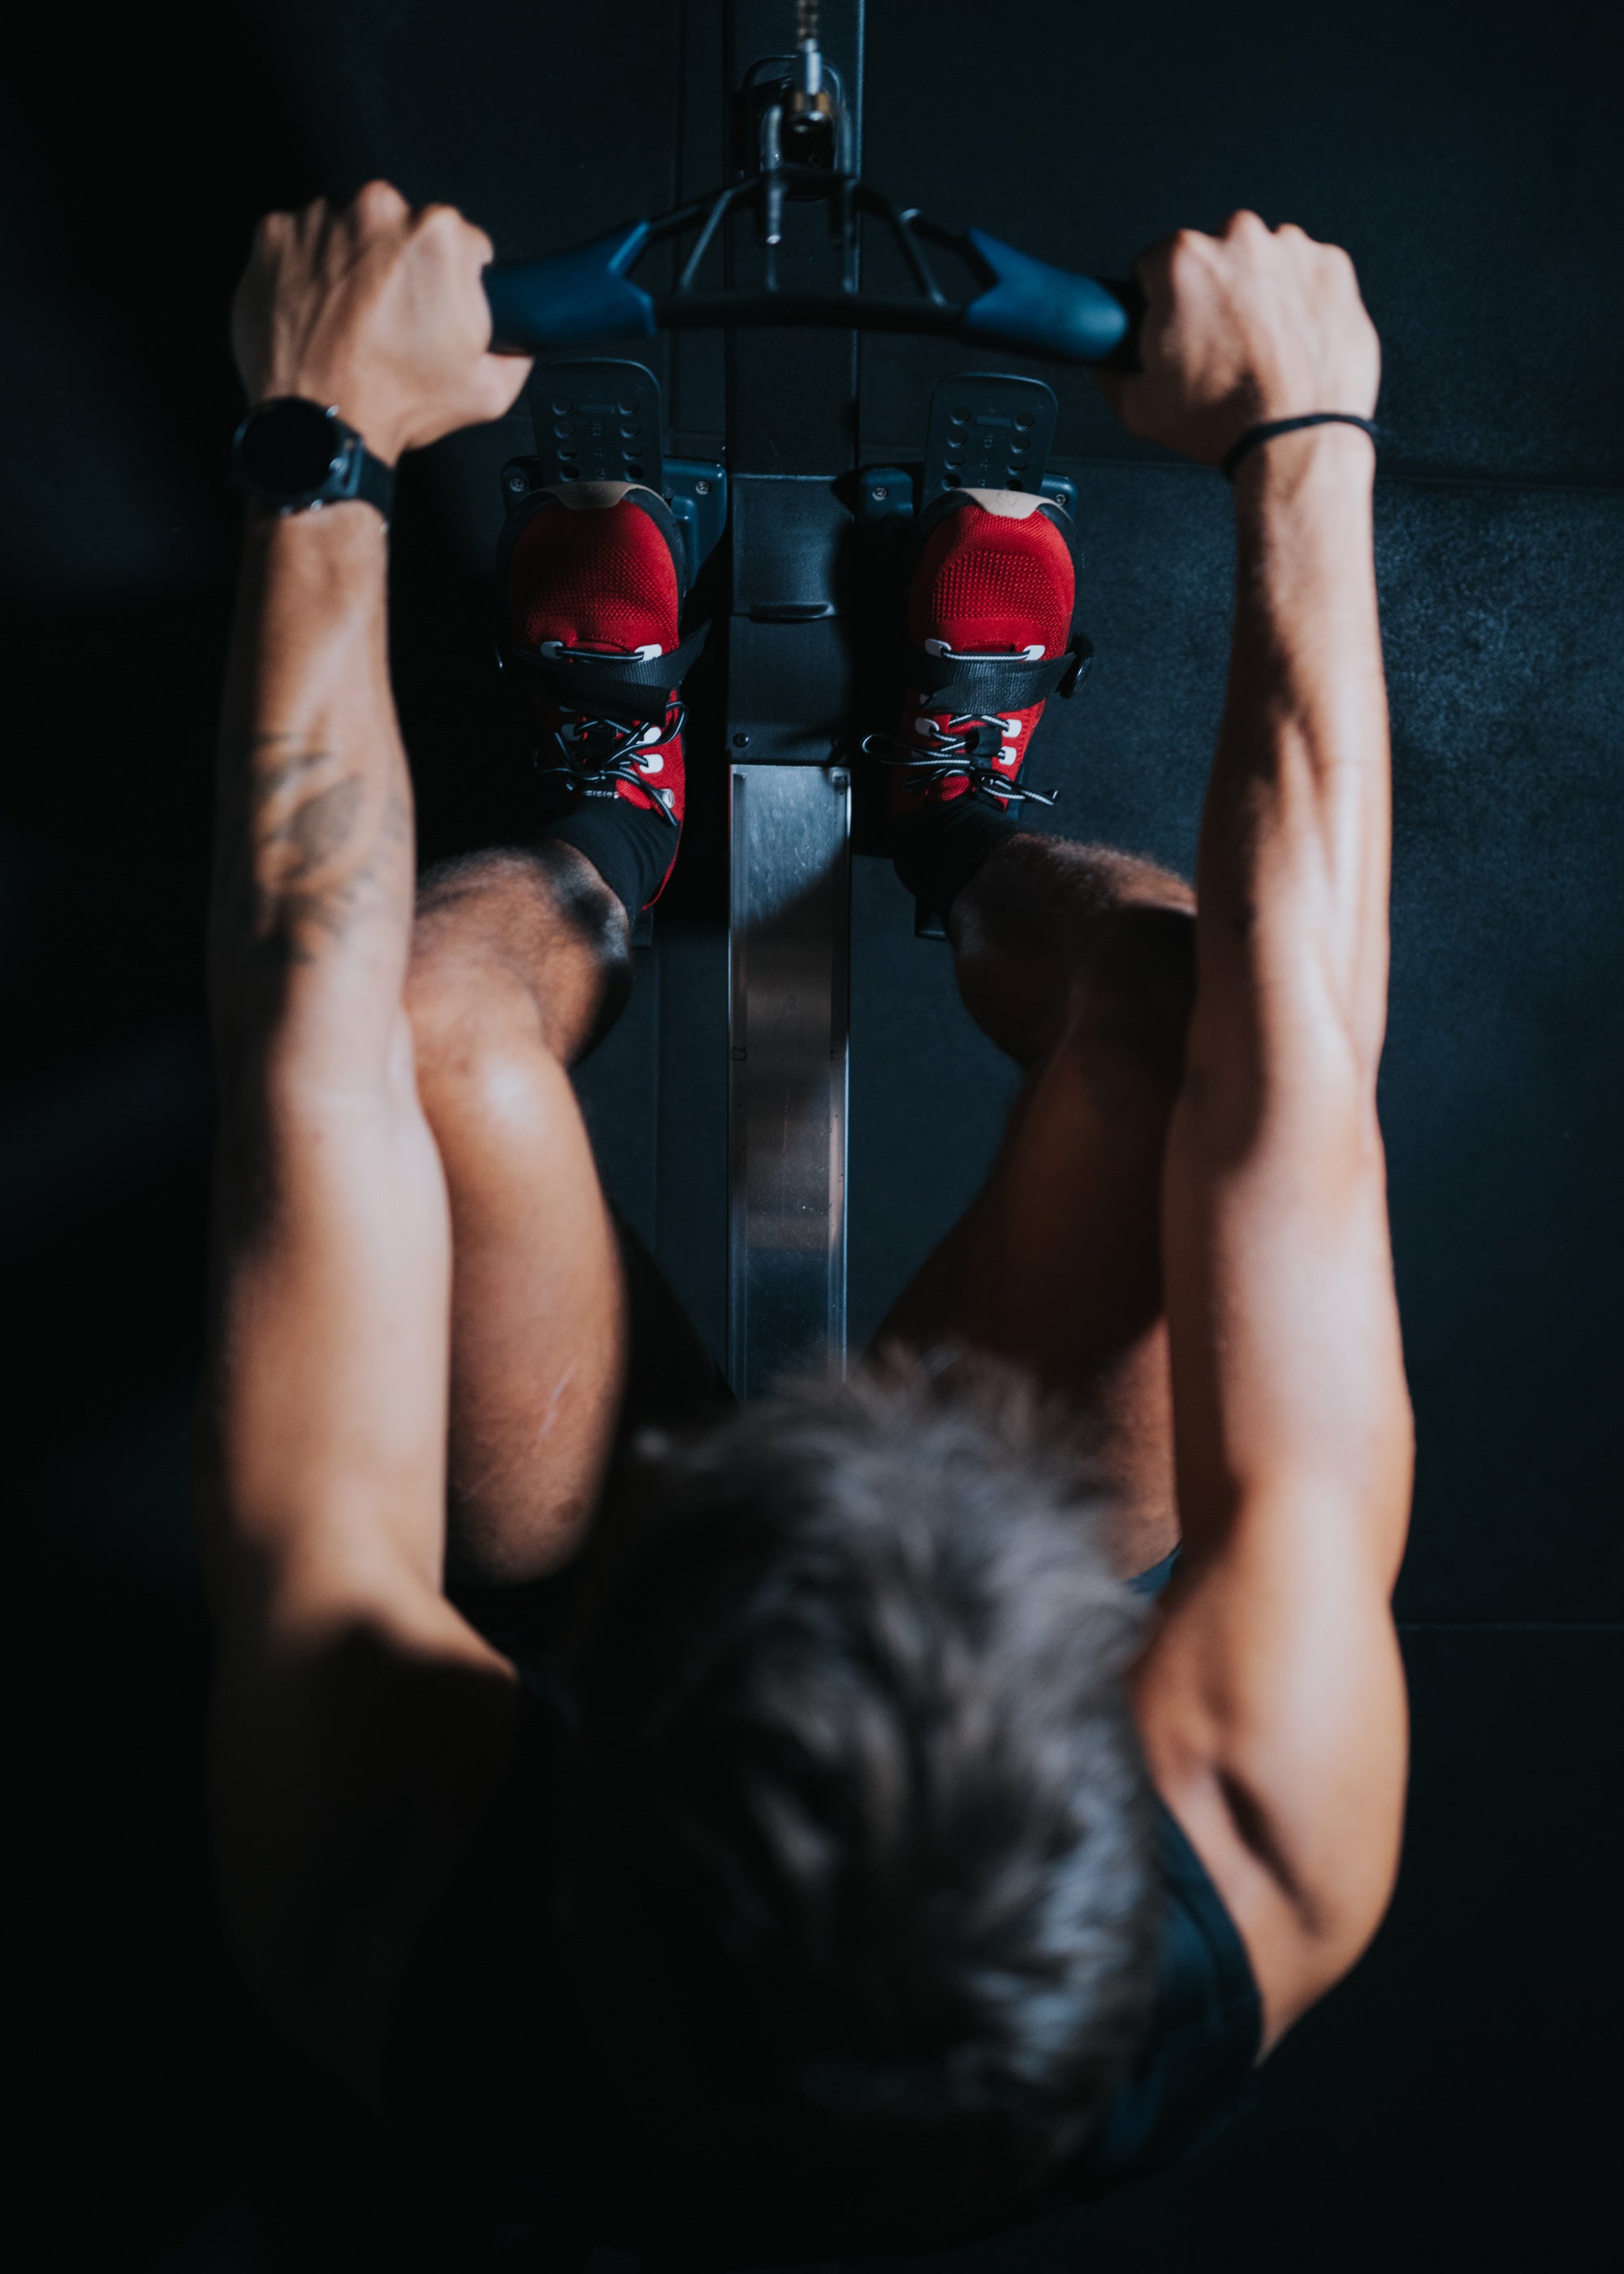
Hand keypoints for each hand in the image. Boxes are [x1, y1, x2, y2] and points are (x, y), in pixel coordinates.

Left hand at [232, 181, 530, 464]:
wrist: (322, 426)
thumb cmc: (392, 401)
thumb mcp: (487, 391)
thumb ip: (514, 351)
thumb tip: (515, 340)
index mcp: (436, 236)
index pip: (463, 241)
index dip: (455, 280)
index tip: (437, 307)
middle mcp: (377, 213)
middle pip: (403, 229)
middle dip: (402, 268)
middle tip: (395, 321)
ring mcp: (320, 220)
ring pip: (350, 233)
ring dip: (354, 268)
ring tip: (354, 322)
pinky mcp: (276, 236)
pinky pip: (302, 244)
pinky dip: (310, 272)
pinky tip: (321, 314)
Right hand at [1097, 211, 1378, 468]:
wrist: (1296, 444)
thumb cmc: (1227, 422)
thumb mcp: (1140, 409)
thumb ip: (1113, 375)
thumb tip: (1109, 365)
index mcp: (1184, 261)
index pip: (1154, 263)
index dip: (1158, 300)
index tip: (1171, 325)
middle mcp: (1238, 239)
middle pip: (1211, 256)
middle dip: (1210, 293)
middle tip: (1216, 346)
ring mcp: (1291, 250)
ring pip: (1261, 261)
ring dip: (1256, 293)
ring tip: (1257, 349)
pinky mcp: (1333, 268)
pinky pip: (1305, 274)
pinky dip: (1298, 300)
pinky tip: (1290, 341)